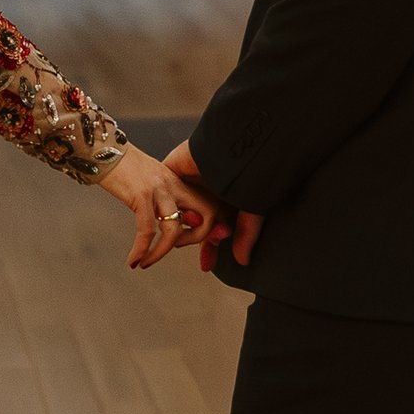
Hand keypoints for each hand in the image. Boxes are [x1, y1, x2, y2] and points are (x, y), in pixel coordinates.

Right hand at [98, 145, 215, 269]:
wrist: (101, 148)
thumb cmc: (122, 168)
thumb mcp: (151, 182)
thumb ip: (166, 200)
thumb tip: (176, 223)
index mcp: (179, 182)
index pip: (210, 207)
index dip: (206, 228)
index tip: (184, 241)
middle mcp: (174, 184)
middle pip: (206, 216)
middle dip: (195, 240)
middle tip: (173, 249)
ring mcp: (159, 189)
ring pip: (174, 230)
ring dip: (161, 253)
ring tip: (146, 263)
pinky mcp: (140, 195)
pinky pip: (147, 231)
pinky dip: (140, 250)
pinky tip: (132, 260)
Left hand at [165, 141, 259, 277]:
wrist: (233, 147)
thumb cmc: (248, 174)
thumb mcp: (250, 209)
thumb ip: (246, 234)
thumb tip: (242, 260)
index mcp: (224, 199)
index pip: (212, 230)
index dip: (210, 249)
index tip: (206, 265)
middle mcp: (205, 192)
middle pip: (192, 226)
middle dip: (193, 243)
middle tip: (197, 253)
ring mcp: (188, 182)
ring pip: (176, 214)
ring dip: (178, 231)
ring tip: (182, 238)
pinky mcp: (172, 172)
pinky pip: (162, 196)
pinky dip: (163, 211)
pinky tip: (165, 221)